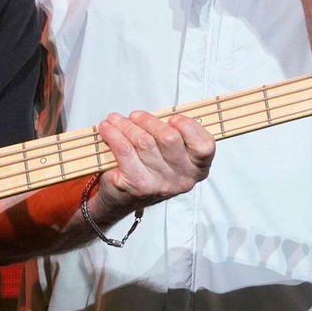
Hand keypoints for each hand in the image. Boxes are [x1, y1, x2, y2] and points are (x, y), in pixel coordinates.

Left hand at [92, 110, 214, 221]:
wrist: (124, 198)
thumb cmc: (150, 167)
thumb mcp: (170, 152)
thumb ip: (173, 132)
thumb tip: (159, 112)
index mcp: (197, 168)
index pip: (204, 146)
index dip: (189, 127)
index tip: (173, 118)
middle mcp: (182, 179)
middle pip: (169, 137)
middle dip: (148, 120)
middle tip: (135, 116)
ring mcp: (160, 184)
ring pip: (143, 141)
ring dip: (126, 125)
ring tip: (115, 119)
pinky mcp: (137, 185)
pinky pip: (124, 150)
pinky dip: (113, 135)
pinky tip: (107, 128)